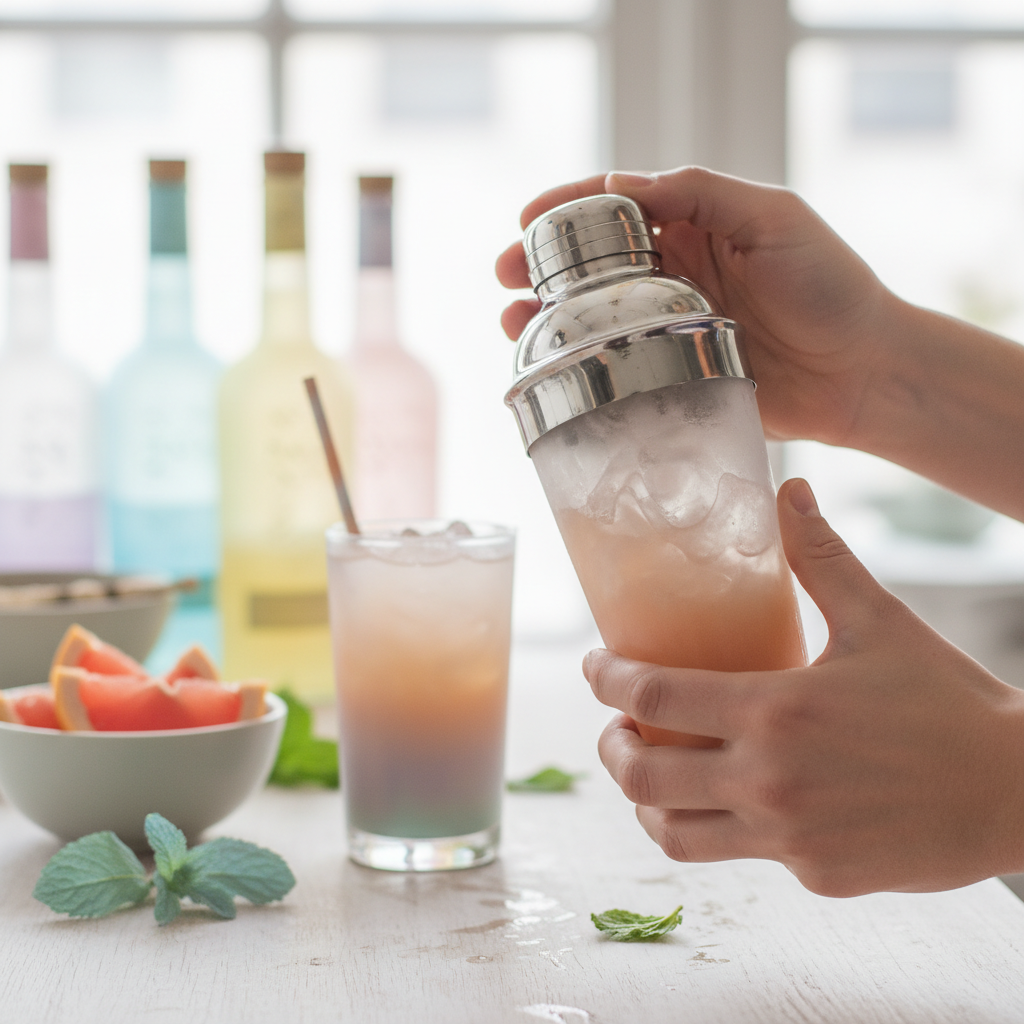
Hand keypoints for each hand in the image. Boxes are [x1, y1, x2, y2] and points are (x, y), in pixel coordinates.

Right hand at [496, 168, 897, 448]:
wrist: (863, 373)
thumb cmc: (829, 287)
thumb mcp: (773, 218)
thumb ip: (702, 193)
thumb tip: (621, 184)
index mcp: (695, 227)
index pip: (616, 208)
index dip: (566, 208)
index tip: (526, 219)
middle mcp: (674, 275)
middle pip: (591, 264)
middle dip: (540, 265)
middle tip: (505, 275)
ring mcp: (670, 327)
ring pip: (593, 317)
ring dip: (547, 317)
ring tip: (515, 324)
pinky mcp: (673, 375)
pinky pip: (615, 367)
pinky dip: (579, 366)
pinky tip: (552, 369)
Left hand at [582, 478, 1023, 895]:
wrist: (1017, 791)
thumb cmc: (947, 700)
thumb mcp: (879, 620)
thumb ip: (822, 557)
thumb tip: (789, 490)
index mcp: (776, 709)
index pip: (653, 695)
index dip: (607, 680)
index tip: (594, 667)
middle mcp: (771, 780)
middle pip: (643, 775)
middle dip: (610, 749)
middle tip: (614, 726)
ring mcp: (790, 836)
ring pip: (675, 832)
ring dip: (646, 800)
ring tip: (650, 771)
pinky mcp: (815, 875)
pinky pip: (741, 851)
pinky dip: (721, 823)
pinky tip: (733, 795)